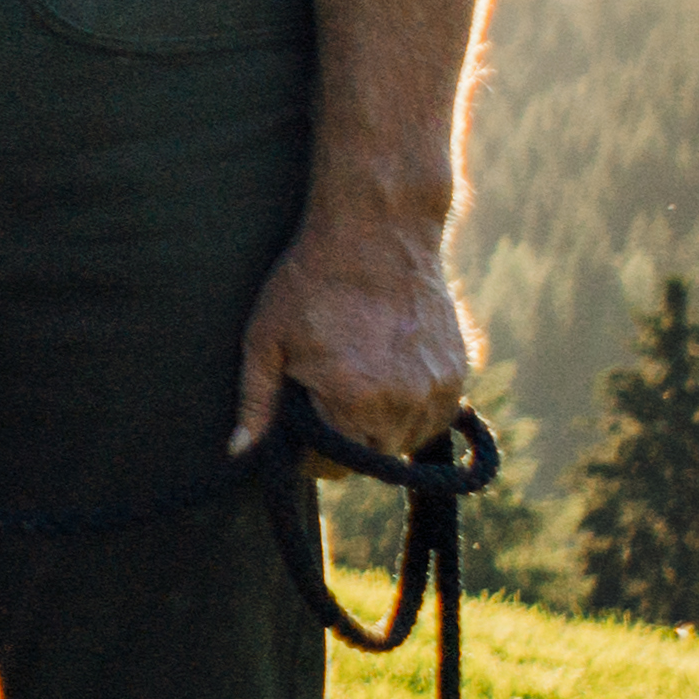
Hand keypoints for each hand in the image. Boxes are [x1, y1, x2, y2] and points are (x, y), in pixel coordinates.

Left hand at [239, 210, 473, 466]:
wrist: (379, 231)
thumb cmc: (311, 282)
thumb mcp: (266, 339)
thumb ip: (256, 401)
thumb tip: (239, 451)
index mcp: (355, 401)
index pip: (332, 467)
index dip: (307, 453)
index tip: (296, 428)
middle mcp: (405, 404)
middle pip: (371, 460)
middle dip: (344, 443)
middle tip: (322, 403)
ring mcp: (439, 390)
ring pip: (407, 442)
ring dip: (381, 430)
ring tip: (355, 385)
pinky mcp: (459, 374)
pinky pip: (434, 418)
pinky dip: (411, 411)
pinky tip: (386, 378)